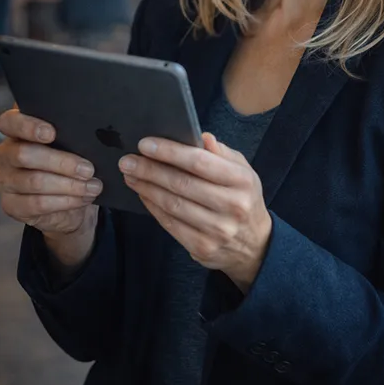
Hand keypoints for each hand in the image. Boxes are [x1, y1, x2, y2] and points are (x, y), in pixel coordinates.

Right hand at [0, 107, 102, 235]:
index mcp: (17, 132)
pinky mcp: (10, 205)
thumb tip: (92, 138)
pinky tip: (81, 199)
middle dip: (61, 162)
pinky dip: (64, 201)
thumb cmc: (68, 165)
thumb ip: (72, 137)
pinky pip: (37, 203)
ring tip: (92, 186)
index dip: (28, 126)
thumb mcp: (71, 147)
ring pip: (34, 181)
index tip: (52, 133)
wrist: (67, 203)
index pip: (10, 122)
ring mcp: (5, 180)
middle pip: (24, 154)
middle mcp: (5, 154)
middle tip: (88, 169)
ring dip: (69, 185)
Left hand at [119, 133, 272, 292]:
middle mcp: (232, 206)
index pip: (200, 162)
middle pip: (181, 184)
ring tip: (130, 174)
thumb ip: (221, 153)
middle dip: (150, 169)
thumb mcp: (243, 171)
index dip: (169, 152)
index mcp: (242, 181)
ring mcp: (217, 230)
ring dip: (146, 188)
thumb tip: (201, 136)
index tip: (145, 144)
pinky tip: (143, 194)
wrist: (256, 245)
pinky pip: (170, 224)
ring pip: (172, 205)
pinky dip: (152, 207)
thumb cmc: (243, 198)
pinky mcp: (203, 247)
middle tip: (128, 160)